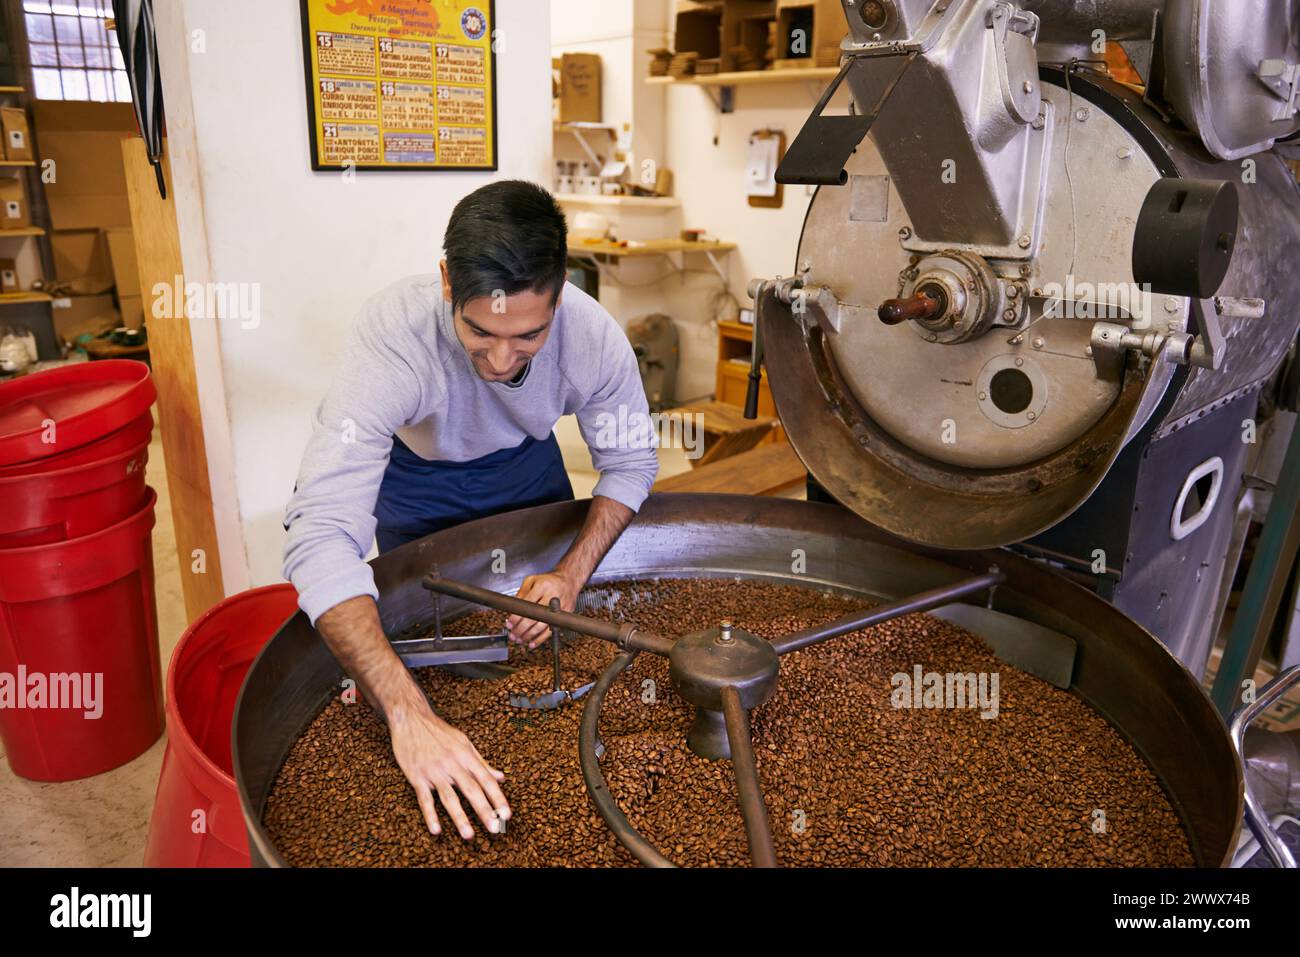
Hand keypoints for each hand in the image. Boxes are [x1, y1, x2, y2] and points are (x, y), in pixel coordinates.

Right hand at [389, 701, 509, 839]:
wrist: (411, 720)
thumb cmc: (440, 732)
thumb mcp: (464, 742)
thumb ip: (482, 762)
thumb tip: (501, 777)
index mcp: (466, 755)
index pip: (486, 779)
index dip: (498, 798)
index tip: (507, 814)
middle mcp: (452, 764)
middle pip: (471, 790)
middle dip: (484, 811)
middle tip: (495, 829)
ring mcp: (434, 771)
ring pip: (449, 797)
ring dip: (460, 818)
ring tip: (469, 835)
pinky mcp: (417, 776)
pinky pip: (425, 799)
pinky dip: (430, 815)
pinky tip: (437, 830)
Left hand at [508, 570, 580, 647]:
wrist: (569, 581)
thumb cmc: (549, 581)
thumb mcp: (532, 580)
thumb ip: (521, 593)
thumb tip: (513, 609)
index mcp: (543, 586)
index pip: (527, 604)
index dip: (517, 616)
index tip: (509, 623)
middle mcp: (552, 597)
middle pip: (535, 617)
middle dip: (521, 628)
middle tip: (512, 634)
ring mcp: (559, 608)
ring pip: (542, 626)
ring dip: (529, 635)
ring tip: (519, 639)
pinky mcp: (563, 616)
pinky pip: (551, 631)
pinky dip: (540, 639)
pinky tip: (532, 643)